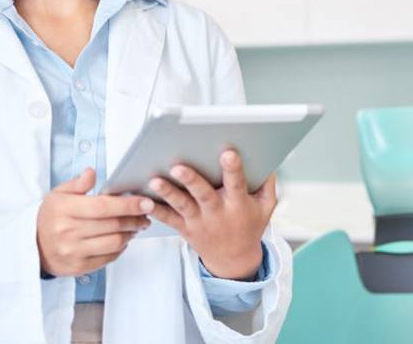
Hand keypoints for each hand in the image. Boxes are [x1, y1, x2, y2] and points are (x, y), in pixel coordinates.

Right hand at [36, 168, 153, 276]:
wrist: (32, 245)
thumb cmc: (50, 216)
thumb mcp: (59, 193)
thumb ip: (78, 183)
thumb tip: (92, 172)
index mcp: (65, 209)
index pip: (103, 206)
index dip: (128, 204)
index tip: (145, 202)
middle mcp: (68, 232)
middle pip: (113, 224)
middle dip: (135, 218)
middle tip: (146, 213)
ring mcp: (73, 251)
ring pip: (114, 242)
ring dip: (131, 233)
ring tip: (136, 225)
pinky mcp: (78, 267)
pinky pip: (108, 257)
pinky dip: (121, 247)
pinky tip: (123, 238)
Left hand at [149, 150, 276, 279]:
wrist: (234, 260)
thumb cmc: (250, 224)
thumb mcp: (266, 206)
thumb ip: (267, 183)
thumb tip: (266, 158)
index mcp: (238, 205)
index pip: (237, 184)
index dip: (233, 169)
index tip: (228, 152)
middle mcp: (217, 213)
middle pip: (203, 195)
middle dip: (191, 180)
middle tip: (179, 166)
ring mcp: (199, 222)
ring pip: (182, 206)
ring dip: (168, 193)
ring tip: (155, 181)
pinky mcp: (185, 229)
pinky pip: (169, 219)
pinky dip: (157, 211)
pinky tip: (145, 200)